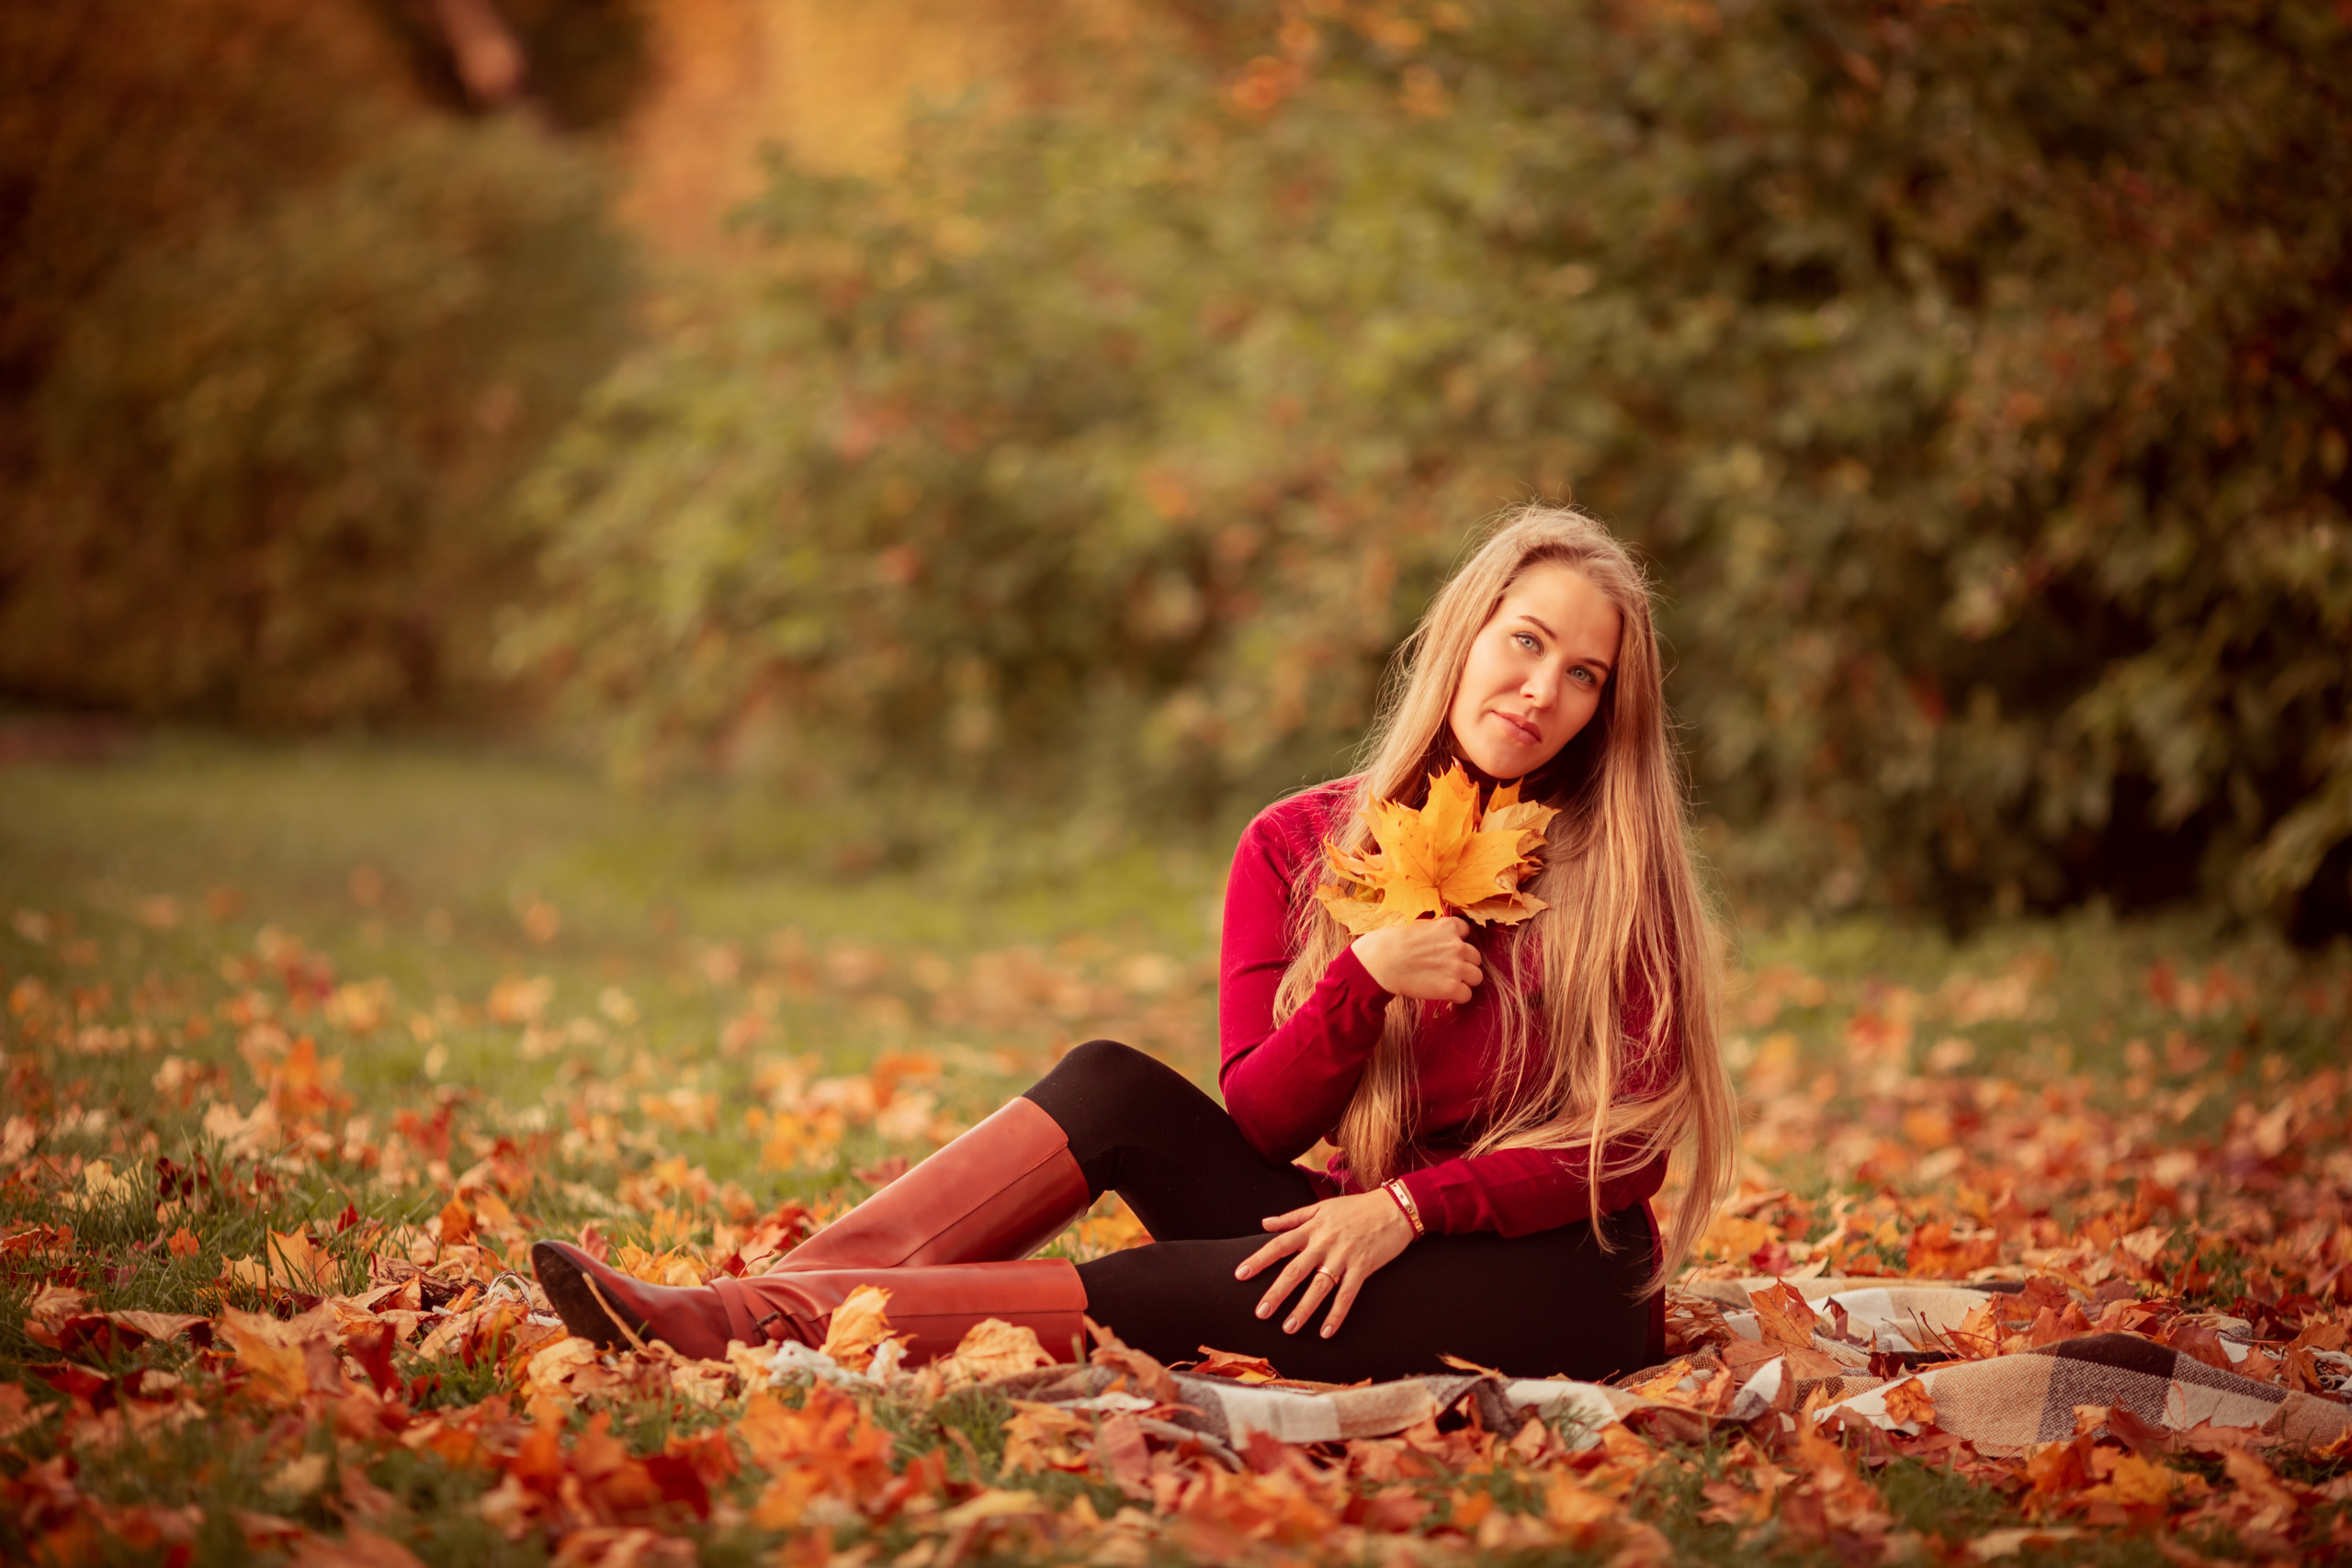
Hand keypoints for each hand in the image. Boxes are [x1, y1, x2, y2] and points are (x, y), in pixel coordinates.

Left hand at [1233, 1189, 1414, 1337]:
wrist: (1396, 1207)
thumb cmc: (1356, 1207)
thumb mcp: (1322, 1207)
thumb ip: (1292, 1217)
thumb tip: (1265, 1223)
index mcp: (1312, 1228)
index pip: (1279, 1245)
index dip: (1259, 1260)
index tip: (1240, 1275)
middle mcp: (1325, 1243)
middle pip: (1295, 1270)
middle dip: (1276, 1293)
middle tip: (1260, 1313)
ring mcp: (1344, 1256)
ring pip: (1319, 1287)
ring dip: (1303, 1309)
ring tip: (1288, 1328)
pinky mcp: (1363, 1267)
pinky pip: (1347, 1295)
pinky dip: (1336, 1314)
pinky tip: (1325, 1332)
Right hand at [1351, 917, 1482, 1002]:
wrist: (1380, 962)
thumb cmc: (1390, 943)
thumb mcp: (1417, 927)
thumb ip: (1434, 932)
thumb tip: (1439, 940)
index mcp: (1448, 926)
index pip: (1466, 931)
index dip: (1456, 941)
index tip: (1445, 949)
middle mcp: (1457, 945)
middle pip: (1475, 957)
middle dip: (1463, 963)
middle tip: (1445, 969)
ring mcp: (1457, 967)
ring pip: (1476, 977)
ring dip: (1464, 980)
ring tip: (1446, 983)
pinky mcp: (1452, 987)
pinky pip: (1466, 995)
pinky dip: (1456, 997)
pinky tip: (1443, 993)